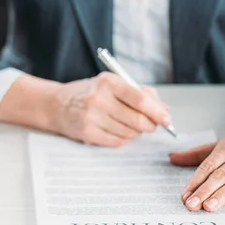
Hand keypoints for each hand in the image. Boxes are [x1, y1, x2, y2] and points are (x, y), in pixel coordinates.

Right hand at [51, 72, 170, 146]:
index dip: (157, 111)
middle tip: (153, 125)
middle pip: (137, 119)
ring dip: (136, 132)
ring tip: (130, 125)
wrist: (57, 105)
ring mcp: (92, 117)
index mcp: (108, 82)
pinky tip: (119, 131)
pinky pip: (118, 142)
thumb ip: (140, 92)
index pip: (139, 98)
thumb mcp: (112, 84)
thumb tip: (164, 110)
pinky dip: (124, 139)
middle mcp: (99, 99)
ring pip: (129, 133)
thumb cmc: (90, 93)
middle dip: (150, 125)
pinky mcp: (87, 133)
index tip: (166, 119)